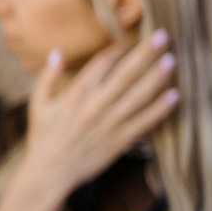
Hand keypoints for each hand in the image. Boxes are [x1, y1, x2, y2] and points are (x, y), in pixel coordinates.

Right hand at [11, 31, 177, 201]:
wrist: (48, 175)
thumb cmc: (42, 140)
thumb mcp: (38, 106)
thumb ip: (47, 77)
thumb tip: (56, 51)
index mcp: (74, 96)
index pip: (99, 65)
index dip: (115, 51)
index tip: (125, 44)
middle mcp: (94, 107)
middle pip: (125, 74)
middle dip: (145, 53)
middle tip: (161, 35)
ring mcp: (108, 124)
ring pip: (138, 95)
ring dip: (157, 76)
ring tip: (171, 60)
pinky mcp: (119, 141)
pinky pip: (144, 122)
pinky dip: (160, 109)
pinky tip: (173, 96)